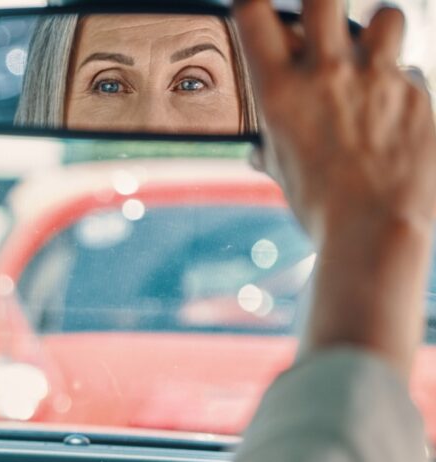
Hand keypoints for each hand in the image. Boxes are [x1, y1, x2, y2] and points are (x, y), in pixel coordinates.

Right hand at [234, 0, 435, 377]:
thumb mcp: (280, 173)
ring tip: (373, 55)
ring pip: (387, 16)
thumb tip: (258, 150)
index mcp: (279, 91)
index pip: (252, 12)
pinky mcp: (418, 94)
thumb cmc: (319, 208)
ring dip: (378, 31)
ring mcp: (378, 79)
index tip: (256, 12)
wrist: (376, 230)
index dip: (251, 4)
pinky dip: (403, 84)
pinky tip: (395, 110)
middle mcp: (327, 73)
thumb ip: (271, 146)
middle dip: (320, 4)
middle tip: (321, 24)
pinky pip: (413, 70)